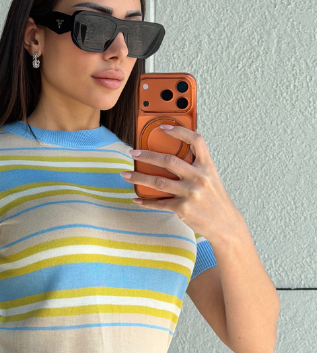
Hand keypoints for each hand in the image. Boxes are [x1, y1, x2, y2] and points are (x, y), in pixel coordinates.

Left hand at [121, 124, 241, 244]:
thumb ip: (195, 167)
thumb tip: (171, 158)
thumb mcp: (211, 178)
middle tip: (133, 153)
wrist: (225, 225)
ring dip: (138, 177)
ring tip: (126, 175)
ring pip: (158, 182)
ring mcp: (190, 193)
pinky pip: (159, 202)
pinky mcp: (183, 208)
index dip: (179, 131)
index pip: (196, 141)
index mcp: (207, 167)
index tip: (163, 127)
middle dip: (147, 156)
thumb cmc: (215, 200)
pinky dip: (146, 201)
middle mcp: (199, 178)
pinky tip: (138, 198)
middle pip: (168, 161)